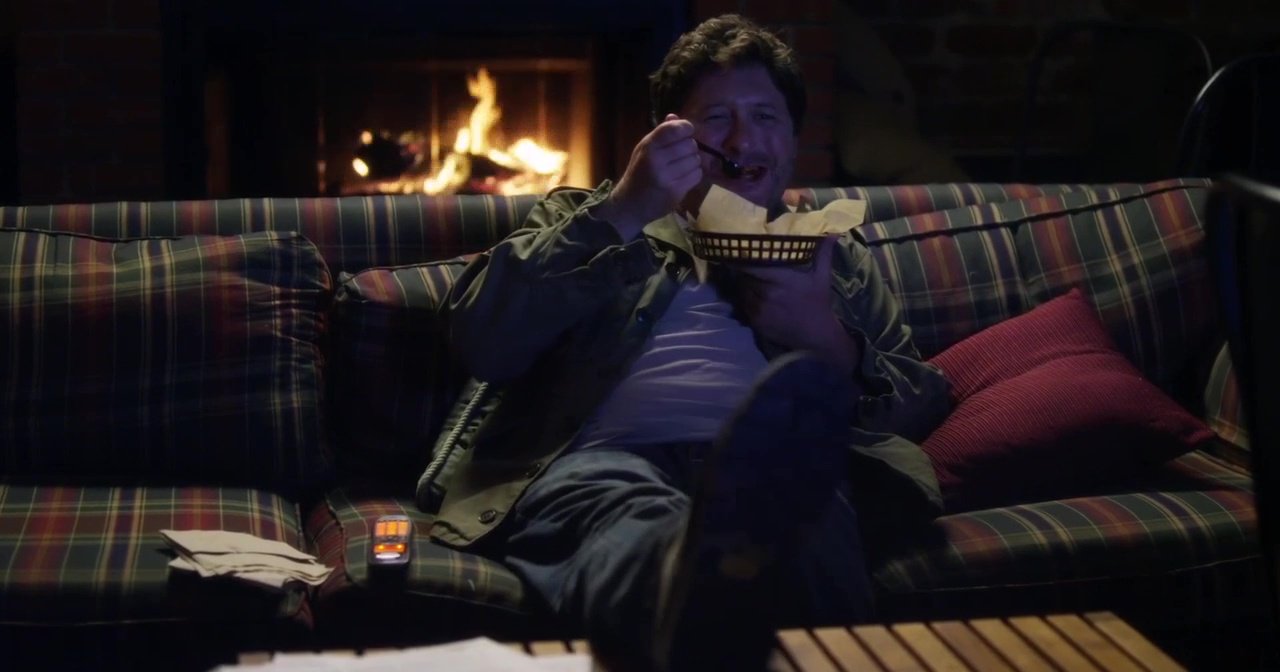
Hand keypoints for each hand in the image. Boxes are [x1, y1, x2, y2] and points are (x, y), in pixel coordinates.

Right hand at [593, 114, 703, 239]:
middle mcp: (656, 160)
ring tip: (682, 167)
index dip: (686, 128)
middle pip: (690, 145)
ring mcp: (666, 177)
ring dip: (693, 162)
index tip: (687, 132)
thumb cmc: (639, 173)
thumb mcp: (644, 150)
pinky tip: (684, 177)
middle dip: (690, 148)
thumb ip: (660, 133)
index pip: (675, 128)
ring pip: (696, 160)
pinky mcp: (675, 191)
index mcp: (648, 146)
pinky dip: (694, 175)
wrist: (630, 204)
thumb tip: (675, 117)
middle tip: (682, 154)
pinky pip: (697, 175)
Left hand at [730, 236, 861, 373]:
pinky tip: (753, 296)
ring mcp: (760, 310)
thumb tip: (832, 233)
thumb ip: (823, 254)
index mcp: (782, 280)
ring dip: (744, 286)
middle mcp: (768, 294)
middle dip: (744, 272)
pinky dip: (746, 300)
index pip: (753, 266)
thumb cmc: (818, 303)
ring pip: (742, 291)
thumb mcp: (822, 277)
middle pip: (745, 278)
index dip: (742, 260)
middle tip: (744, 266)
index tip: (737, 252)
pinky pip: (744, 306)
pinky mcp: (756, 322)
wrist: (816, 335)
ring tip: (748, 281)